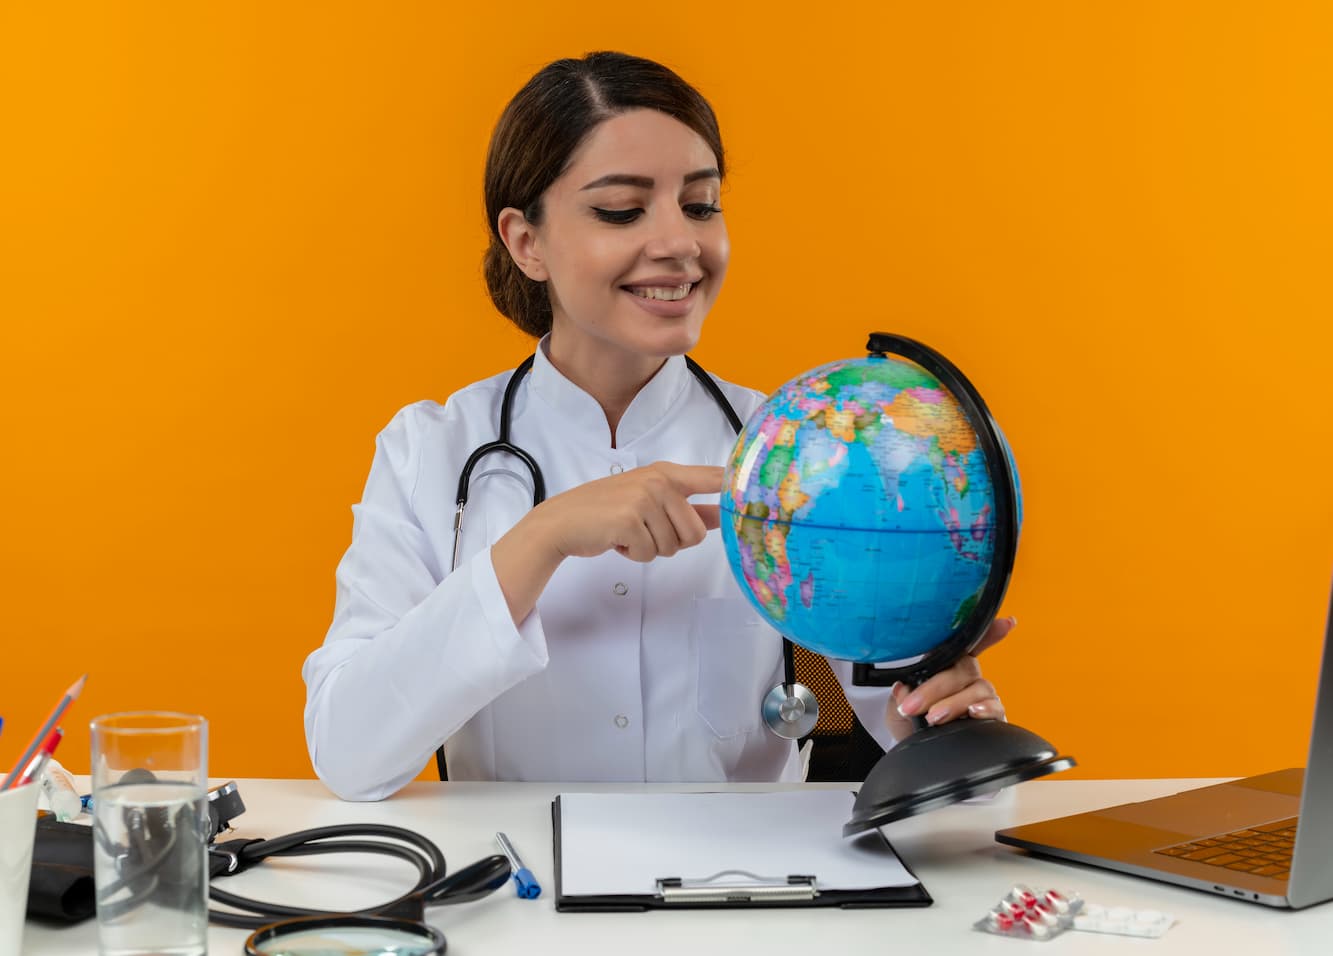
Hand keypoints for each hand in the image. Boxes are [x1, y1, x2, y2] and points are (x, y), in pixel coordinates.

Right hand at [533, 461, 722, 561]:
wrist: (562, 521)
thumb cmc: (605, 512)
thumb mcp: (648, 501)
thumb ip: (686, 507)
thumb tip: (721, 515)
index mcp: (666, 474)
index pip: (712, 477)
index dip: (736, 487)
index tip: (759, 495)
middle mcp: (659, 482)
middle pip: (696, 532)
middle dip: (673, 543)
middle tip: (646, 532)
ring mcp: (644, 499)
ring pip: (672, 547)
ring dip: (650, 549)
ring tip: (628, 533)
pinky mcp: (630, 520)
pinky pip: (650, 554)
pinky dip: (634, 555)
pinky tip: (617, 539)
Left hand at [885, 616, 1015, 737]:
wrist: (912, 744)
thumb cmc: (910, 718)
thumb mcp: (897, 704)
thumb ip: (902, 692)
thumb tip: (904, 688)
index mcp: (945, 661)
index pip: (964, 642)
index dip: (986, 631)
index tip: (1006, 622)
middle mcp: (966, 674)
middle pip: (962, 670)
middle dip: (935, 689)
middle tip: (913, 706)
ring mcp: (980, 693)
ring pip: (978, 689)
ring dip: (954, 703)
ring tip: (934, 717)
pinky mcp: (992, 715)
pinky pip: (996, 707)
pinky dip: (986, 709)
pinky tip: (974, 712)